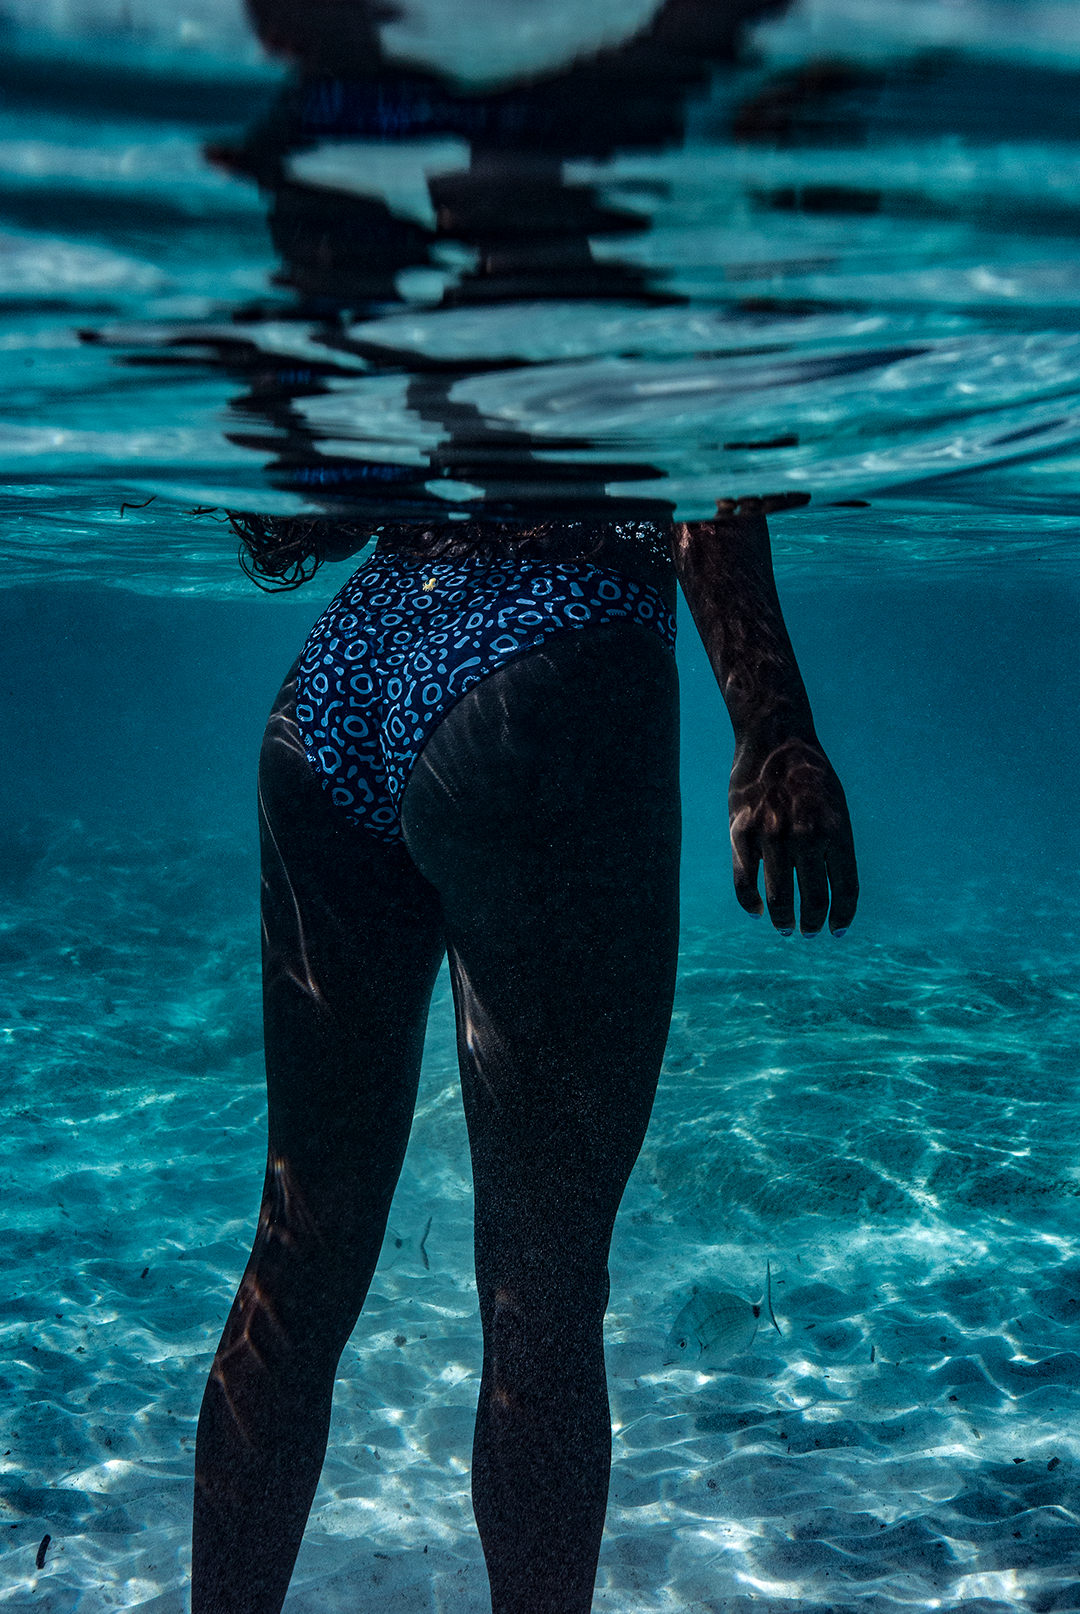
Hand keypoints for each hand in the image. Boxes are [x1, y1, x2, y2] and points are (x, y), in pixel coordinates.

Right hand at [728, 732, 857, 935]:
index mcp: (837, 831)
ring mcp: (772, 835)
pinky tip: (757, 911)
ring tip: (785, 928)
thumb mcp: (835, 807)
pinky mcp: (742, 831)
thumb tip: (830, 889)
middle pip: (813, 900)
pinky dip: (751, 904)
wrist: (775, 738)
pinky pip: (745, 882)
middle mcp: (807, 836)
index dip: (842, 916)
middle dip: (812, 923)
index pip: (844, 890)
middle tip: (808, 932)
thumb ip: (834, 846)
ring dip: (783, 920)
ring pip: (778, 898)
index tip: (837, 930)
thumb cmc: (810, 775)